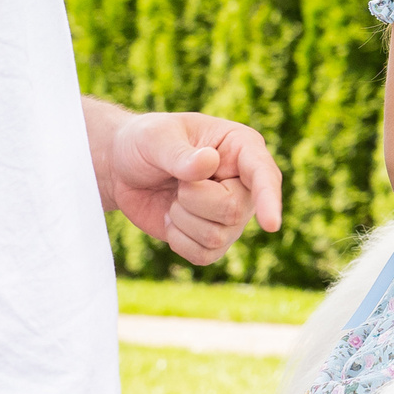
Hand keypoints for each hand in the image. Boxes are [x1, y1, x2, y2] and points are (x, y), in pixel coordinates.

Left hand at [107, 112, 282, 264]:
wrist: (122, 167)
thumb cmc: (145, 141)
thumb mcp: (155, 138)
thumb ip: (180, 153)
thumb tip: (209, 164)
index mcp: (241, 147)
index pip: (264, 174)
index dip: (269, 199)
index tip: (270, 225)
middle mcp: (244, 183)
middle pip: (234, 211)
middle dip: (194, 201)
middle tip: (178, 183)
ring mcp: (232, 214)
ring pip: (217, 237)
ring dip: (182, 219)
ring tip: (173, 198)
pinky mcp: (214, 238)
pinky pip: (204, 255)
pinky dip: (179, 240)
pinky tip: (171, 218)